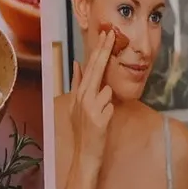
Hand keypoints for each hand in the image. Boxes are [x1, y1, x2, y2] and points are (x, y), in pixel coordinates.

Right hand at [68, 28, 117, 168]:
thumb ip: (77, 83)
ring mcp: (89, 108)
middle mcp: (82, 97)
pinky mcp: (99, 118)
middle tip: (112, 33)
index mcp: (78, 93)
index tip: (106, 34)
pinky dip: (109, 113)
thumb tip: (76, 63)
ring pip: (106, 90)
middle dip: (104, 50)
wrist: (85, 155)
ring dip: (106, 101)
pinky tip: (102, 123)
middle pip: (96, 69)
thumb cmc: (83, 130)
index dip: (98, 49)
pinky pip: (110, 106)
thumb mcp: (75, 105)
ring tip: (97, 116)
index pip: (90, 66)